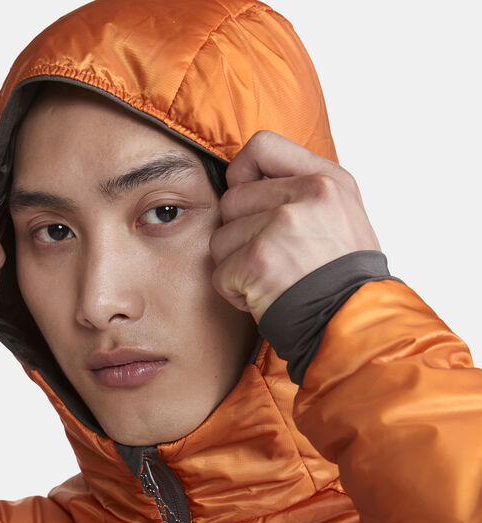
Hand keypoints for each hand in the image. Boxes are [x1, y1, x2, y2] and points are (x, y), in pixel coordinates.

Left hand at [209, 131, 380, 323]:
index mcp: (327, 179)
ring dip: (236, 267)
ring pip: (220, 239)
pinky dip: (235, 294)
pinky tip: (264, 299)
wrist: (355, 324)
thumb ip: (302, 192)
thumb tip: (250, 180)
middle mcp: (307, 193)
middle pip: (232, 201)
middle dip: (239, 236)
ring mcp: (282, 224)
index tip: (248, 200)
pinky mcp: (260, 259)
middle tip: (269, 261)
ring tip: (270, 281)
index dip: (242, 174)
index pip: (262, 146)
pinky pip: (221, 273)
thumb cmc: (344, 281)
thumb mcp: (342, 217)